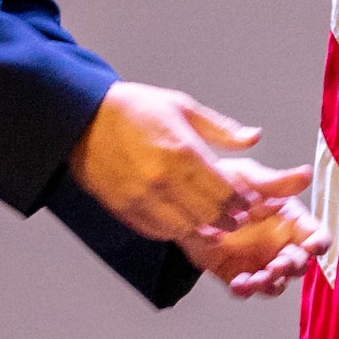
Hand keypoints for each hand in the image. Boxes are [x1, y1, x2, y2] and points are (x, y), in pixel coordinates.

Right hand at [68, 82, 258, 241]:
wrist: (85, 117)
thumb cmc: (135, 109)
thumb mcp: (182, 107)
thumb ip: (221, 129)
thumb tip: (253, 137)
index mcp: (183, 152)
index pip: (223, 190)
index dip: (239, 202)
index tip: (245, 204)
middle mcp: (164, 179)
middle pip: (208, 214)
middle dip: (226, 220)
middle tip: (234, 220)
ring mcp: (143, 197)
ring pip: (184, 228)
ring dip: (201, 230)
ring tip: (211, 226)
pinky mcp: (125, 208)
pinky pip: (157, 231)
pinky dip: (174, 231)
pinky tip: (182, 223)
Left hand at [182, 169, 329, 297]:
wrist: (186, 200)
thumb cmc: (224, 182)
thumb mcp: (248, 177)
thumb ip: (276, 182)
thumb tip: (306, 175)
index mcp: (289, 219)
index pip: (316, 235)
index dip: (319, 243)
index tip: (312, 248)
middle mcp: (279, 243)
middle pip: (299, 263)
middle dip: (291, 267)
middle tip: (277, 265)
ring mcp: (259, 262)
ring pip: (276, 282)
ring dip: (271, 284)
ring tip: (256, 279)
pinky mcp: (236, 274)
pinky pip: (247, 288)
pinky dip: (245, 290)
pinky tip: (238, 284)